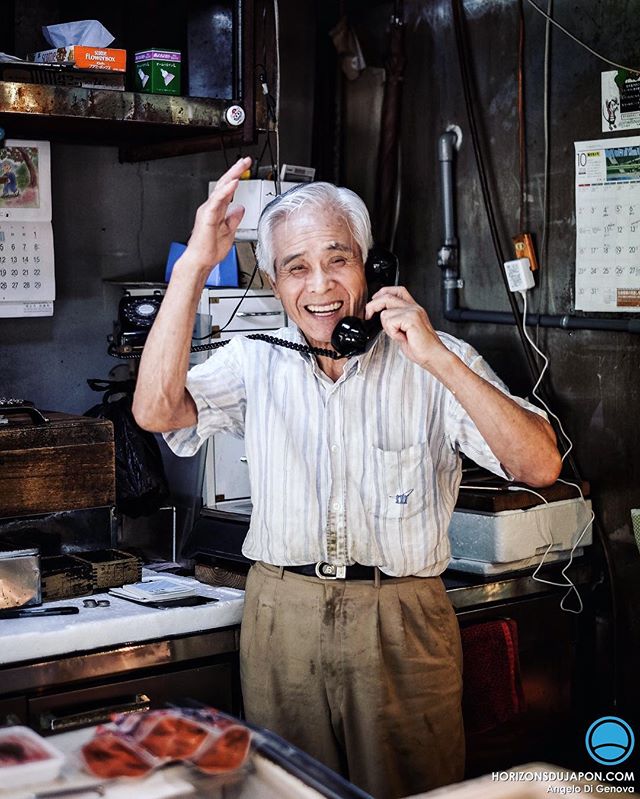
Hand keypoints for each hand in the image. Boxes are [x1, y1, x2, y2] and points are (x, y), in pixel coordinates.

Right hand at [183, 156, 251, 273]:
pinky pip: (217, 201)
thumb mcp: (229, 231)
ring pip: (220, 189)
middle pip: (224, 184)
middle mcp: (211, 207)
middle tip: (246, 160)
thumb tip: (240, 208)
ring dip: (232, 176)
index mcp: (216, 210)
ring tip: (241, 166)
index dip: (236, 178)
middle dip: (235, 171)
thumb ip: (234, 219)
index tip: (246, 169)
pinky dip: (225, 191)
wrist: (200, 261)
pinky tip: (233, 183)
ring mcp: (208, 211)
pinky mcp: (207, 216)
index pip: (228, 190)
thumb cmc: (210, 250)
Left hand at [366, 286, 449, 370]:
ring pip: (386, 313)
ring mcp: (413, 312)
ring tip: (399, 335)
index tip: (374, 300)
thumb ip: (396, 321)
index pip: (397, 290)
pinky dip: (392, 333)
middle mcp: (414, 307)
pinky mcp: (411, 319)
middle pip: (387, 297)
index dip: (383, 292)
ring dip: (387, 327)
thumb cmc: (421, 347)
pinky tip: (402, 337)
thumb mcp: (405, 331)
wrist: (432, 355)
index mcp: (413, 308)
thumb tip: (382, 317)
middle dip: (373, 306)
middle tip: (368, 315)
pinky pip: (390, 322)